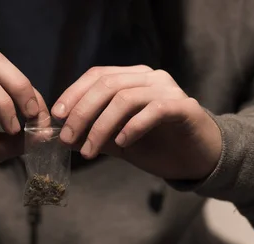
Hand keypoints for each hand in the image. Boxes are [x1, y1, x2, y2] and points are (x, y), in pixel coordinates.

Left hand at [51, 66, 221, 180]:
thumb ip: (93, 134)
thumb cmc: (156, 146)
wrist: (196, 159)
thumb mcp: (117, 141)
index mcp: (132, 79)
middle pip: (107, 85)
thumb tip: (62, 136)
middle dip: (82, 112)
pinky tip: (122, 144)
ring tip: (90, 151)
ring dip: (101, 126)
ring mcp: (168, 90)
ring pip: (125, 98)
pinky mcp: (184, 107)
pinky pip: (153, 110)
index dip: (73, 93)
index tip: (57, 116)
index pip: (97, 75)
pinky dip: (133, 126)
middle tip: (68, 138)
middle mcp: (149, 78)